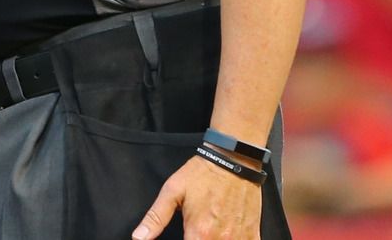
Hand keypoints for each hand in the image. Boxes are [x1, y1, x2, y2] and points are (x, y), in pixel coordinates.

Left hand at [133, 153, 262, 239]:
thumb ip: (156, 218)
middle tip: (194, 234)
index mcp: (199, 233)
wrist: (234, 160)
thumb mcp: (172, 191)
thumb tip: (138, 238)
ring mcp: (240, 239)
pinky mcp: (254, 235)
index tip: (185, 237)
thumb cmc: (202, 175)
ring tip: (206, 234)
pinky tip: (228, 236)